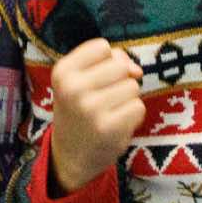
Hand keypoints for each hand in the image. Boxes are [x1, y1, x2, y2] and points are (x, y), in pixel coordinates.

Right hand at [46, 37, 144, 193]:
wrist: (71, 155)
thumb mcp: (80, 79)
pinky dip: (133, 116)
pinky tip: (116, 124)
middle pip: (120, 66)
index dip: (107, 61)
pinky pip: (138, 107)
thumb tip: (136, 70)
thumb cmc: (80, 109)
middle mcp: (73, 88)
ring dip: (127, 99)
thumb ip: (109, 61)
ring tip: (109, 112)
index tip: (96, 78)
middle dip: (119, 80)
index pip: (102, 47)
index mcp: (62, 71)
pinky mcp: (109, 128)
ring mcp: (91, 109)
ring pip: (132, 86)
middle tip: (103, 98)